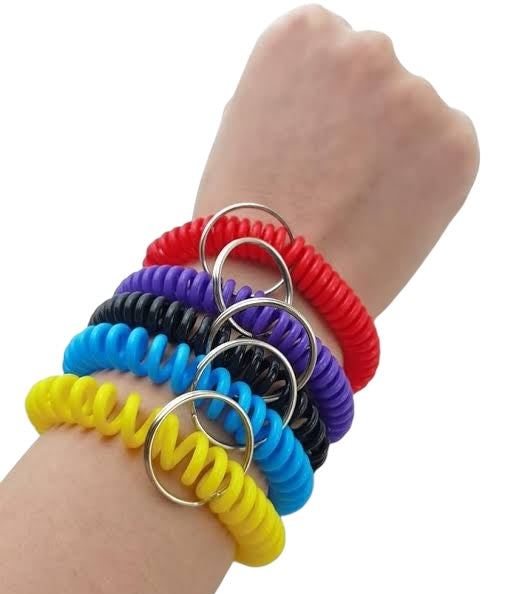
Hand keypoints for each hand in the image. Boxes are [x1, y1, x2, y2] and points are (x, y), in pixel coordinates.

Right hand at [194, 4, 478, 317]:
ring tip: (356, 204)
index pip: (330, 47)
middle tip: (335, 179)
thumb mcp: (243, 127)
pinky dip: (425, 178)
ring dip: (393, 149)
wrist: (274, 285)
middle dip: (361, 119)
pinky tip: (385, 212)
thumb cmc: (244, 217)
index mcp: (302, 34)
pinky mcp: (456, 141)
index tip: (310, 142)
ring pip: (412, 114)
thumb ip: (290, 92)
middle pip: (374, 74)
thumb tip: (325, 97)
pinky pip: (445, 148)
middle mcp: (363, 48)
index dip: (320, 104)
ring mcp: (414, 93)